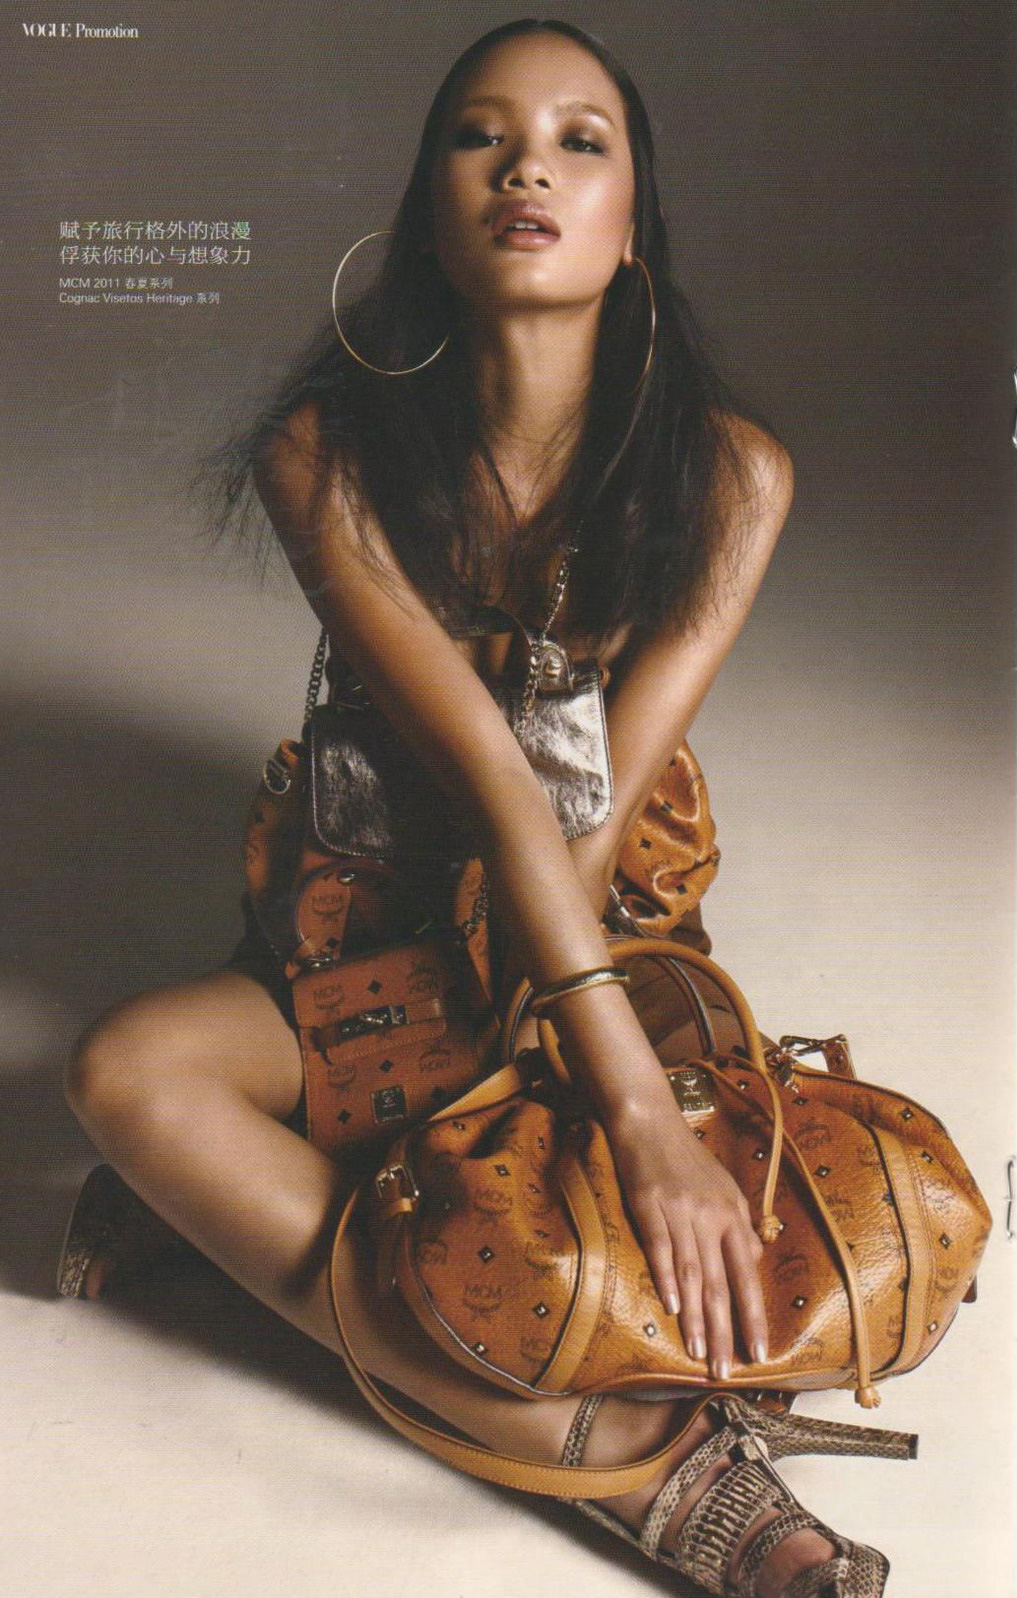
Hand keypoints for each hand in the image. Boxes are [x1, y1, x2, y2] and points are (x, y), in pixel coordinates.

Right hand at [602, 1090, 768, 1379]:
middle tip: (725, 1371)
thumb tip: (752, 1265)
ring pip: (693, 1273)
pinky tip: (671, 1307)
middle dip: (725, 1331)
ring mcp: (681, 1211)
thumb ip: (738, 1228)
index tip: (761, 1355)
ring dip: (696, 1316)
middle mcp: (712, 1217)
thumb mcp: (724, 1189)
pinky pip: (660, 1247)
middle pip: (721, 1284)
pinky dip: (667, 1277)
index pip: (748, 1277)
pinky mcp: (650, 1204)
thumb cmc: (688, 1159)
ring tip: (698, 1352)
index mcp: (733, 1216)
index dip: (754, 1317)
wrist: (650, 1122)